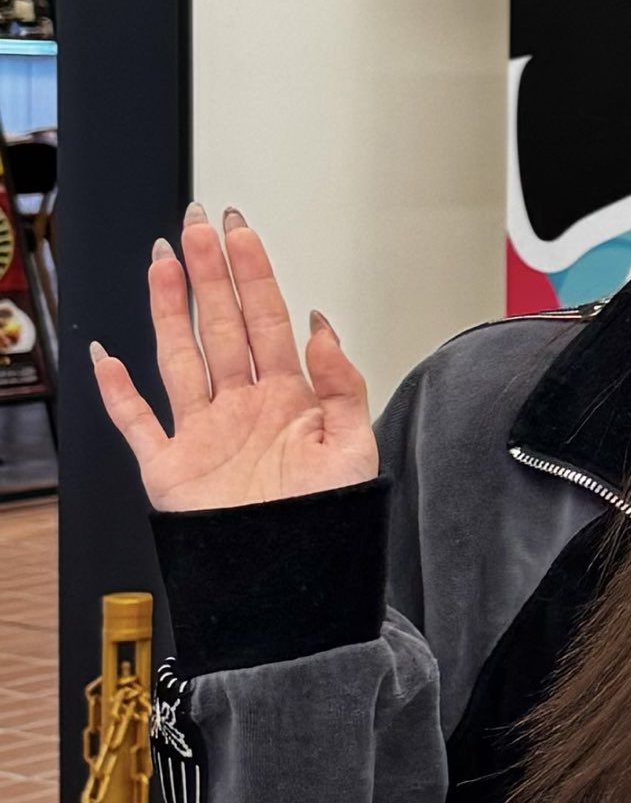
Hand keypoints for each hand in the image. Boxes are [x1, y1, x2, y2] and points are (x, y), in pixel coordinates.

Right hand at [90, 208, 377, 513]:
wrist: (295, 578)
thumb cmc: (330, 522)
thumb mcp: (354, 449)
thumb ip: (342, 385)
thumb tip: (320, 325)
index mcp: (289, 399)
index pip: (266, 320)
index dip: (253, 273)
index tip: (239, 231)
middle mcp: (243, 407)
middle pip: (219, 326)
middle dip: (208, 274)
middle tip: (196, 224)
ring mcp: (204, 433)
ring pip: (178, 357)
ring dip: (168, 310)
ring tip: (162, 262)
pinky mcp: (171, 468)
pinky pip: (136, 423)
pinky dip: (116, 392)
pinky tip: (106, 357)